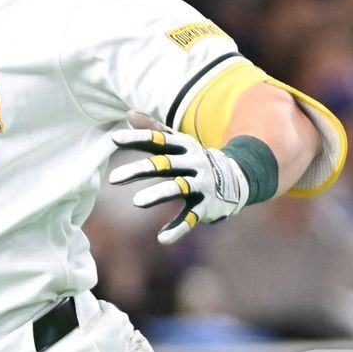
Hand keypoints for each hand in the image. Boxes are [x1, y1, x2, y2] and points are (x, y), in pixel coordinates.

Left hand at [109, 111, 249, 244]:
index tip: (114, 139)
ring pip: (178, 188)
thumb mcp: (178, 141)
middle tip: (113, 178)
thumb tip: (128, 113)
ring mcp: (201, 184)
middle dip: (139, 170)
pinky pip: (191, 217)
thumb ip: (153, 129)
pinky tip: (162, 238)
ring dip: (157, 195)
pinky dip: (178, 228)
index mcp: (183, 146)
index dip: (137, 138)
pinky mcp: (207, 205)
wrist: (239, 175)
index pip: (157, 139)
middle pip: (163, 164)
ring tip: (136, 202)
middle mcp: (192, 163)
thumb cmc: (195, 157)